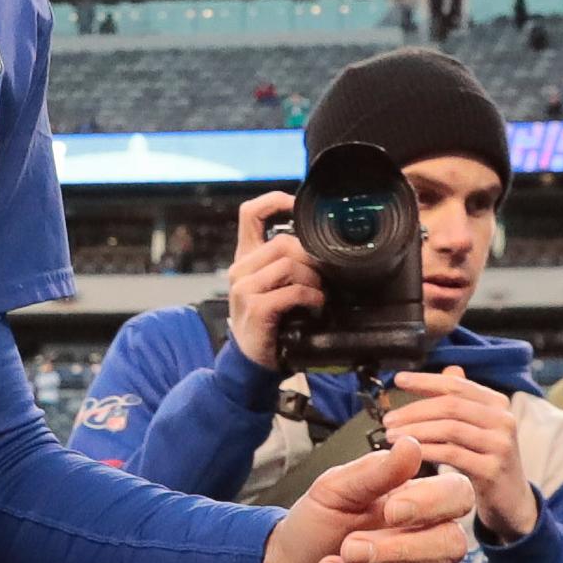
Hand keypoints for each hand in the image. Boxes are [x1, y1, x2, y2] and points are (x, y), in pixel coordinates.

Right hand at [221, 189, 323, 370]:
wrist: (251, 361)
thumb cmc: (269, 322)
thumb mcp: (274, 286)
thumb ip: (287, 263)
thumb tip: (320, 247)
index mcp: (246, 257)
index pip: (251, 213)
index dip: (276, 201)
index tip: (297, 204)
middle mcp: (241, 268)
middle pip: (284, 242)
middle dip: (311, 259)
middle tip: (322, 279)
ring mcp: (244, 288)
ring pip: (290, 265)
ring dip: (313, 281)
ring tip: (318, 296)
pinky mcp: (255, 307)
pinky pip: (292, 291)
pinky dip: (311, 298)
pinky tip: (315, 307)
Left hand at [267, 440, 479, 562]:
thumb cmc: (316, 528)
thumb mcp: (334, 491)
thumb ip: (374, 472)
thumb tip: (411, 444)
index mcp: (421, 505)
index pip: (458, 495)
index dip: (432, 503)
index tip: (391, 510)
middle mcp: (434, 546)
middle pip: (452, 544)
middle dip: (396, 549)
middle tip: (348, 549)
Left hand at [383, 366, 536, 540]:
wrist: (511, 500)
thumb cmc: (487, 460)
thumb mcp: (478, 427)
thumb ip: (464, 400)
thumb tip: (448, 370)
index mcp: (497, 403)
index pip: (456, 385)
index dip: (425, 381)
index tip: (398, 380)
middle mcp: (503, 420)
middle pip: (450, 405)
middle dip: (414, 410)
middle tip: (388, 419)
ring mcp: (501, 445)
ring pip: (449, 428)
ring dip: (415, 431)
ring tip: (392, 437)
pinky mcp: (493, 470)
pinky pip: (452, 454)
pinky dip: (426, 451)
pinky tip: (410, 454)